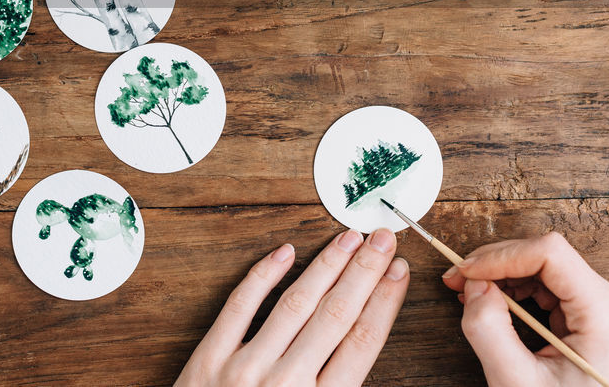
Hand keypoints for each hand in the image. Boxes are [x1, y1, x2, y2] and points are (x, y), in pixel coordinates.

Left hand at [175, 228, 409, 386]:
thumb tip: (367, 344)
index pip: (362, 341)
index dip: (384, 301)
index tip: (399, 270)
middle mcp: (287, 385)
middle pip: (335, 315)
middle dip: (364, 272)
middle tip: (382, 237)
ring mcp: (246, 370)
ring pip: (294, 304)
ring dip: (325, 266)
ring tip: (348, 238)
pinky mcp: (209, 361)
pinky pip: (239, 308)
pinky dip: (262, 277)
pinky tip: (286, 251)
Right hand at [442, 231, 608, 386]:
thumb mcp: (516, 382)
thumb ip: (489, 330)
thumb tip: (473, 284)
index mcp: (605, 317)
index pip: (551, 254)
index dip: (502, 256)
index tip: (467, 272)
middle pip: (547, 255)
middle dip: (497, 263)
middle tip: (458, 280)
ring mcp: (606, 306)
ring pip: (545, 265)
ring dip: (504, 273)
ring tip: (472, 292)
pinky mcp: (593, 312)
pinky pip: (550, 282)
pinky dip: (517, 287)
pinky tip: (495, 300)